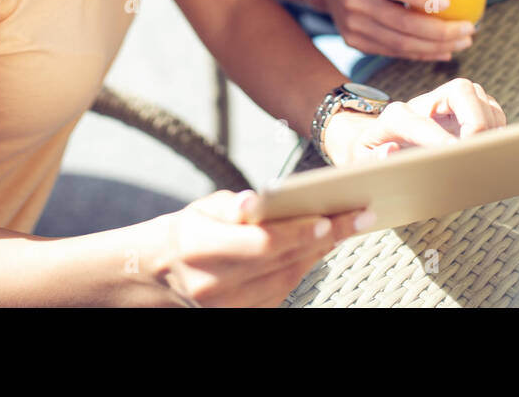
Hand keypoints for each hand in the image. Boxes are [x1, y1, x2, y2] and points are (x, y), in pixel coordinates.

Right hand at [151, 190, 370, 306]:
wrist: (160, 273)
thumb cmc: (187, 233)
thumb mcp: (201, 209)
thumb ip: (230, 206)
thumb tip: (254, 203)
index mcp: (198, 248)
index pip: (261, 242)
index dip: (298, 231)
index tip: (330, 217)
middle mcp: (212, 283)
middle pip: (281, 262)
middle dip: (324, 238)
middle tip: (357, 217)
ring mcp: (226, 305)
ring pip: (286, 281)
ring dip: (319, 254)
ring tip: (346, 229)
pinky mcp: (239, 315)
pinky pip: (280, 294)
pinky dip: (302, 270)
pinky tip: (319, 249)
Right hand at [310, 0, 475, 60]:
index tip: (449, 1)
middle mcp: (355, 1)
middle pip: (402, 24)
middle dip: (440, 32)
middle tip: (468, 30)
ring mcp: (353, 26)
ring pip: (401, 44)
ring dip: (436, 47)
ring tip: (462, 42)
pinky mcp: (355, 42)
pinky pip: (394, 53)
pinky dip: (422, 54)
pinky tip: (443, 51)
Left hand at [324, 78, 506, 162]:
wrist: (379, 140)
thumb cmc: (373, 153)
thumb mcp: (361, 161)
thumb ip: (370, 161)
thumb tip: (390, 151)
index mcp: (395, 116)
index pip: (416, 120)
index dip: (435, 136)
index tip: (452, 152)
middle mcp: (425, 102)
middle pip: (460, 90)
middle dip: (475, 119)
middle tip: (478, 151)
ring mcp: (448, 101)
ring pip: (480, 97)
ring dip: (490, 125)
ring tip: (486, 153)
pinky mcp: (467, 109)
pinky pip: (492, 108)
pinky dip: (497, 127)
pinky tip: (490, 149)